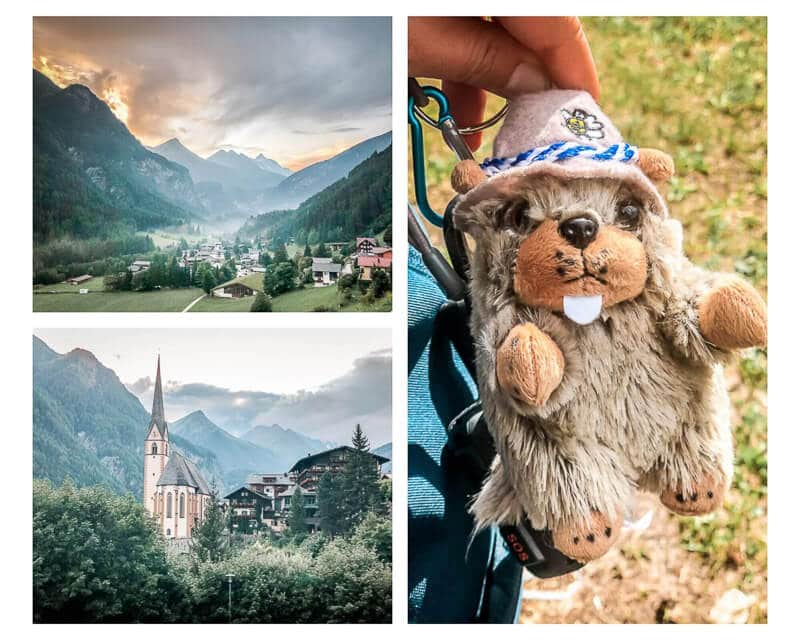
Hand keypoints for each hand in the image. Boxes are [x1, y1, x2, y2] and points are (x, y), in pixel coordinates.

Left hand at [409, 17, 598, 149]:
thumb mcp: (423, 43)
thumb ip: (484, 59)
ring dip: (488, 84)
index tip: (586, 115)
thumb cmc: (369, 23)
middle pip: (530, 31)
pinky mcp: (437, 11)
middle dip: (526, 85)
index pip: (557, 24)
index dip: (575, 71)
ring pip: (495, 34)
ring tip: (473, 135)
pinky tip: (453, 107)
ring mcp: (457, 3)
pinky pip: (465, 31)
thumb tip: (536, 85)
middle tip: (532, 134)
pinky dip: (461, 68)